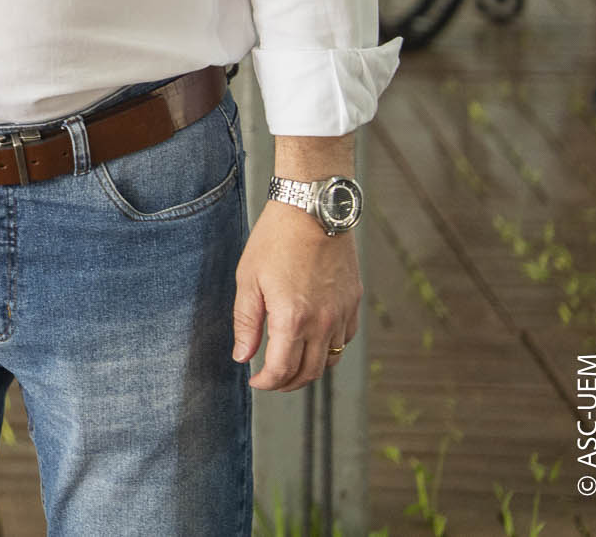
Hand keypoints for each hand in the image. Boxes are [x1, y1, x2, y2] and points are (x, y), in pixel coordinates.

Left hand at [233, 205, 360, 391]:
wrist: (313, 211)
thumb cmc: (275, 240)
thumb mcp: (248, 279)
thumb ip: (246, 323)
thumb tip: (242, 356)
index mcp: (292, 319)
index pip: (282, 370)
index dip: (267, 383)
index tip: (255, 382)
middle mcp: (322, 322)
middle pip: (309, 373)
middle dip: (287, 384)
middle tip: (270, 381)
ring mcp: (341, 314)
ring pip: (330, 360)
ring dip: (310, 371)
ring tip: (290, 367)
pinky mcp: (352, 303)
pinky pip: (344, 339)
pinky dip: (329, 350)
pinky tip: (313, 343)